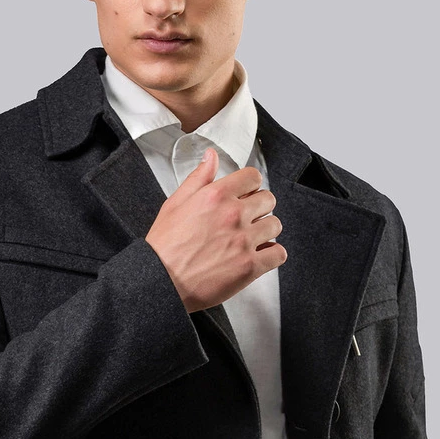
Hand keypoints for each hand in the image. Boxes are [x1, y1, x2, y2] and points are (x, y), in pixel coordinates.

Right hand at [145, 147, 286, 311]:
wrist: (161, 282)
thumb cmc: (163, 247)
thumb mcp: (175, 204)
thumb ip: (198, 178)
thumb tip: (211, 156)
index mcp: (216, 196)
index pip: (252, 177)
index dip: (250, 185)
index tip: (246, 194)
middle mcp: (233, 215)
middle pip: (268, 199)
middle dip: (259, 207)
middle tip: (247, 219)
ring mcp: (244, 241)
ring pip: (275, 225)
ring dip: (266, 231)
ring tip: (251, 239)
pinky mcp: (250, 266)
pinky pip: (278, 254)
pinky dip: (272, 255)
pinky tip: (258, 256)